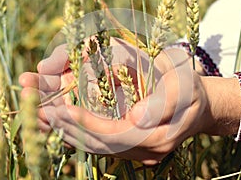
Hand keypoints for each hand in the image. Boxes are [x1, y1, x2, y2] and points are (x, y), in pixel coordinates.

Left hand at [19, 37, 240, 164]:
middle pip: (99, 145)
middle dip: (69, 128)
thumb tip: (136, 117)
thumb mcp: (184, 88)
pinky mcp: (129, 145)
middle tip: (42, 112)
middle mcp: (143, 151)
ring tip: (44, 117)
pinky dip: (78, 133)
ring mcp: (135, 151)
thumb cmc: (191, 91)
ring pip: (95, 147)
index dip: (87, 125)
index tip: (62, 110)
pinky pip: (98, 143)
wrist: (198, 105)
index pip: (113, 136)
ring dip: (68, 132)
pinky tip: (61, 123)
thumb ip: (163, 104)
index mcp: (156, 138)